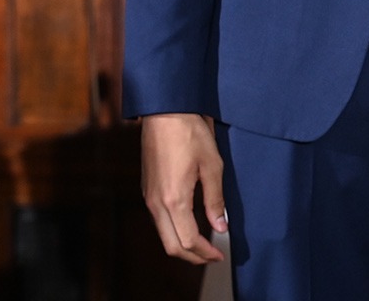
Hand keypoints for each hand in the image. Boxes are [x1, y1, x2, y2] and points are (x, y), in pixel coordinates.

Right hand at [141, 112, 228, 263]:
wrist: (165, 111)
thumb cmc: (190, 133)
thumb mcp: (212, 166)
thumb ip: (215, 200)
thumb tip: (221, 226)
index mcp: (173, 200)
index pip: (188, 240)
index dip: (205, 253)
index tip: (220, 255)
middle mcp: (156, 203)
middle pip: (171, 245)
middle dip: (192, 256)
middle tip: (212, 256)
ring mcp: (148, 196)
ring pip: (163, 234)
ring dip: (183, 244)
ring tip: (205, 243)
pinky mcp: (147, 189)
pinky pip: (159, 220)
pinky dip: (174, 230)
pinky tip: (190, 224)